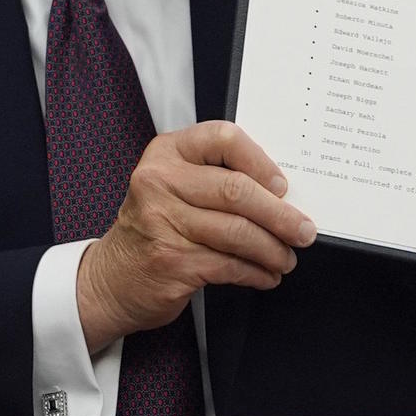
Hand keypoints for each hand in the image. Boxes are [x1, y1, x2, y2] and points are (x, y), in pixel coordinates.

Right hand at [76, 121, 316, 353]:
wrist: (112, 277)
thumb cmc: (154, 228)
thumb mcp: (173, 187)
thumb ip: (215, 179)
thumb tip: (281, 196)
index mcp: (166, 153)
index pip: (223, 138)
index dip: (260, 162)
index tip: (282, 187)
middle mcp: (159, 182)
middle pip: (236, 190)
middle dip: (280, 216)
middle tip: (303, 231)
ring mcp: (162, 222)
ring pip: (238, 232)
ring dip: (272, 250)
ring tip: (285, 259)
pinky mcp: (172, 261)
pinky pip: (230, 265)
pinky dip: (256, 273)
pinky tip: (264, 276)